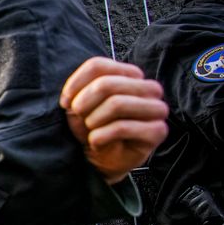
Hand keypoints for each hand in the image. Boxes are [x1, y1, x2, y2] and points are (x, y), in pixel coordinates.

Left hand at [60, 57, 168, 184]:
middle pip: (106, 84)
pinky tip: (96, 143)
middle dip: (83, 104)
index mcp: (131, 74)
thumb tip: (70, 95)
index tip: (66, 102)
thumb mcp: (80, 103)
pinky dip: (99, 137)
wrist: (102, 158)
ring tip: (91, 130)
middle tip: (79, 118)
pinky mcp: (158, 131)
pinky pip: (122, 128)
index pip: (98, 66)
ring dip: (93, 121)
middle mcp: (148, 88)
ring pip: (116, 103)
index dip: (75, 84)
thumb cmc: (94, 127)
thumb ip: (79, 89)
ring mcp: (157, 109)